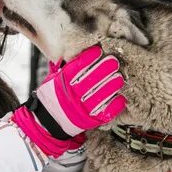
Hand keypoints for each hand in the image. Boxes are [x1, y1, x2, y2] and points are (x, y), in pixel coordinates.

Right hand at [11, 44, 126, 156]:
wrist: (51, 121)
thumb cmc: (56, 95)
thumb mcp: (55, 79)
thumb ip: (66, 68)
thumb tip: (78, 50)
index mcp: (62, 83)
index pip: (75, 68)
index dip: (88, 58)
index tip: (98, 50)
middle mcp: (72, 95)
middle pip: (90, 81)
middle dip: (104, 69)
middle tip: (114, 61)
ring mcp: (81, 109)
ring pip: (99, 96)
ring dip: (111, 86)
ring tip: (119, 77)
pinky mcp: (90, 120)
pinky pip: (104, 113)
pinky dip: (114, 106)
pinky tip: (121, 98)